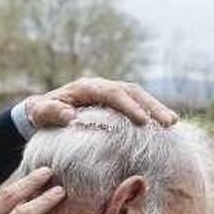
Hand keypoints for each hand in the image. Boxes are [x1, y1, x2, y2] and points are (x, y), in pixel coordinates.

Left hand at [24, 77, 178, 127]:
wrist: (41, 108)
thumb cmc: (41, 112)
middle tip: (169, 122)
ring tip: (172, 123)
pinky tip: (161, 127)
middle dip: (152, 106)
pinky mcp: (113, 102)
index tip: (142, 121)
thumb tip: (70, 117)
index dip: (129, 106)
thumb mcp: (41, 112)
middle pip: (132, 92)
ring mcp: (109, 92)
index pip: (113, 94)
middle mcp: (101, 86)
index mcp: (87, 87)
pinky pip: (135, 103)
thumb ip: (52, 113)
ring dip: (155, 108)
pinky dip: (149, 112)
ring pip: (138, 96)